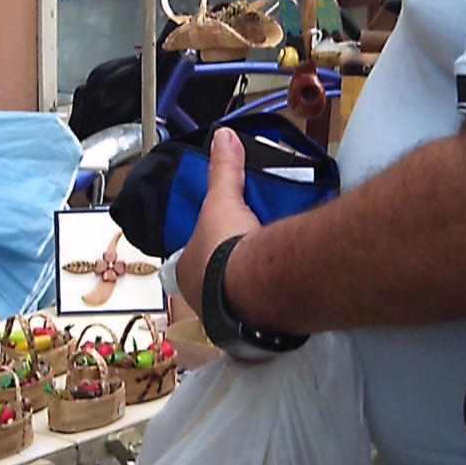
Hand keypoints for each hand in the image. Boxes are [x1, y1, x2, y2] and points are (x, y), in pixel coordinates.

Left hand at [175, 127, 260, 315]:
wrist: (254, 286)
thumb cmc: (226, 247)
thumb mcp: (221, 200)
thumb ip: (223, 170)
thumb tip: (223, 136)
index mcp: (186, 271)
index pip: (190, 257)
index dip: (204, 248)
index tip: (219, 240)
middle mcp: (200, 298)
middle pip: (213, 279)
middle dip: (226, 268)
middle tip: (246, 251)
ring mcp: (225, 316)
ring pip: (234, 298)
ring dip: (247, 287)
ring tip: (265, 267)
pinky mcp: (253, 328)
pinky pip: (258, 313)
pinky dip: (267, 303)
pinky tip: (280, 289)